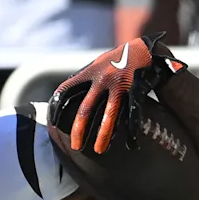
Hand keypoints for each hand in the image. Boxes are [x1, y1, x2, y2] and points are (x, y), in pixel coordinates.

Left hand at [51, 33, 181, 153]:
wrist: (144, 48)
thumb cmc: (119, 58)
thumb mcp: (99, 63)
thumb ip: (86, 78)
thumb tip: (69, 93)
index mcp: (90, 72)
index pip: (66, 90)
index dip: (57, 107)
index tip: (53, 122)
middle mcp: (102, 78)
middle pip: (86, 108)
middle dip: (79, 130)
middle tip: (76, 146)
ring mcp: (119, 84)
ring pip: (109, 114)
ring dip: (103, 135)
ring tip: (99, 150)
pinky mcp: (135, 88)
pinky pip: (133, 113)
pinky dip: (132, 130)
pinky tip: (131, 145)